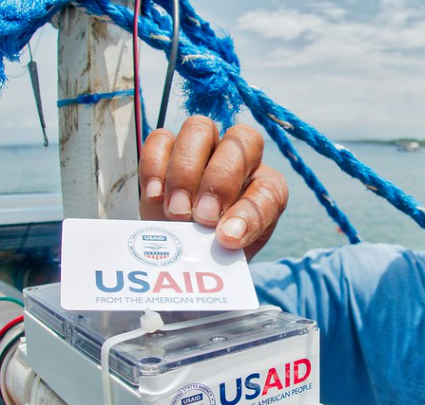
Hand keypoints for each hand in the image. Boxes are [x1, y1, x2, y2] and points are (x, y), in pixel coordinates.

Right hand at [138, 116, 287, 259]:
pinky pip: (161, 138)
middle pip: (242, 139)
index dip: (249, 212)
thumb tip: (225, 236)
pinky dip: (155, 166)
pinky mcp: (168, 150)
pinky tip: (155, 197)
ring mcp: (204, 149)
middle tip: (202, 218)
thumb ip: (235, 246)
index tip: (227, 238)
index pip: (269, 189)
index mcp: (267, 189)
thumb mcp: (234, 256)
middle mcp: (241, 160)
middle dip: (220, 181)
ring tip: (176, 212)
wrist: (185, 252)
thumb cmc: (216, 253)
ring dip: (185, 172)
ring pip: (200, 128)